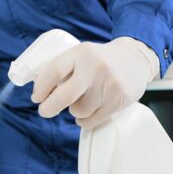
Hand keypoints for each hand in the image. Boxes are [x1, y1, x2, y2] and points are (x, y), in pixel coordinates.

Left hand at [32, 37, 159, 128]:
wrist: (136, 59)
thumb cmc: (100, 61)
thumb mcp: (83, 55)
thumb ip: (64, 69)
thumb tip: (41, 94)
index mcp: (82, 53)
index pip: (54, 71)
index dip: (41, 88)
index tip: (37, 98)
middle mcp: (96, 67)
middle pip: (65, 96)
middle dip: (49, 107)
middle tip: (44, 111)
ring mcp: (110, 84)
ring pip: (79, 111)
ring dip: (75, 111)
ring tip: (82, 102)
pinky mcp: (120, 99)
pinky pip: (93, 120)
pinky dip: (86, 120)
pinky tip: (89, 112)